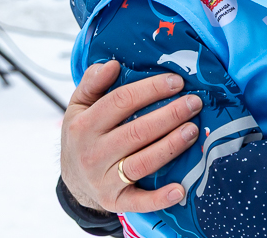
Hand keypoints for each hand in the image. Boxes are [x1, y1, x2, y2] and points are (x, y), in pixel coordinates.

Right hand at [61, 61, 202, 212]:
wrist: (73, 180)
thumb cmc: (84, 135)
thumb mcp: (79, 106)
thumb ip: (92, 83)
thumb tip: (111, 64)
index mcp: (84, 125)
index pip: (121, 101)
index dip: (151, 90)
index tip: (176, 81)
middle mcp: (92, 153)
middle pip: (137, 131)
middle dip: (170, 115)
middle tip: (194, 103)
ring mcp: (103, 179)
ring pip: (143, 162)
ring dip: (171, 146)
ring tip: (193, 130)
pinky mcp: (114, 201)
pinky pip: (139, 201)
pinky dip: (160, 198)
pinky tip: (180, 189)